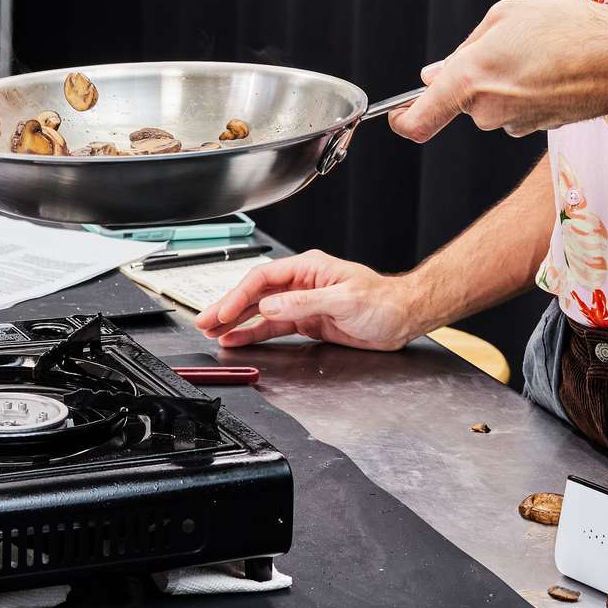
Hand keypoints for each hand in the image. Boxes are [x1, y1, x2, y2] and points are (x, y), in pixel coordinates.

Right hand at [192, 250, 423, 350]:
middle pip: (255, 294)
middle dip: (228, 307)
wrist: (403, 317)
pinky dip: (253, 333)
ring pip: (260, 311)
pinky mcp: (307, 322)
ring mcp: (302, 303)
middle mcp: (301, 283)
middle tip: (204, 321)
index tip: (222, 312)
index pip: (263, 279)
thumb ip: (305, 303)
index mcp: (308, 268)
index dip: (238, 295)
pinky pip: (273, 327)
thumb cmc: (383, 301)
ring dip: (236, 321)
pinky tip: (237, 338)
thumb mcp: (345, 299)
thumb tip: (272, 306)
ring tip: (212, 331)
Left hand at [388, 0, 607, 141]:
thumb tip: (435, 72)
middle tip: (508, 44)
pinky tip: (556, 68)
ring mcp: (516, 124)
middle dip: (475, 77)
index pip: (419, 121)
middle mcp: (488, 110)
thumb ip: (465, 49)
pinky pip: (520, 110)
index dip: (403, 120)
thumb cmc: (569, 27)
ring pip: (493, 105)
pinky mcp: (541, 128)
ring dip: (506, 81)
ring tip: (540, 52)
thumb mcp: (506, 16)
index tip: (398, 115)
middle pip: (464, 101)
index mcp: (469, 80)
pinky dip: (529, 91)